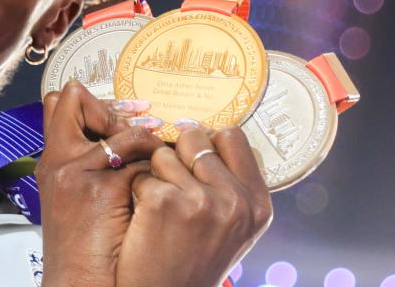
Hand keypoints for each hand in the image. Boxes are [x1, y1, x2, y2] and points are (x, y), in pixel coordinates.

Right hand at [36, 82, 165, 286]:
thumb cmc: (87, 249)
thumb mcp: (80, 198)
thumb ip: (96, 164)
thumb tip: (127, 134)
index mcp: (52, 161)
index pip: (60, 101)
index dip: (91, 99)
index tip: (120, 112)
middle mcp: (59, 160)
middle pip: (76, 100)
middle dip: (116, 108)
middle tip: (145, 119)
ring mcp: (78, 172)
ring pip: (119, 129)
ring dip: (143, 136)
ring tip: (160, 150)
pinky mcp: (102, 190)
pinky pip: (139, 158)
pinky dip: (156, 163)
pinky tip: (166, 178)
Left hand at [116, 122, 273, 286]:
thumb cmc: (195, 261)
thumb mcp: (233, 228)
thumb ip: (232, 184)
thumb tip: (210, 133)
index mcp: (257, 204)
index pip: (232, 137)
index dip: (207, 141)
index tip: (193, 155)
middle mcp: (236, 201)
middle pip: (195, 138)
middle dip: (177, 155)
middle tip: (173, 186)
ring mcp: (202, 201)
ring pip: (164, 154)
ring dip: (155, 175)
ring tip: (161, 210)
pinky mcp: (164, 204)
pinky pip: (142, 175)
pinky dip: (137, 193)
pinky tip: (145, 222)